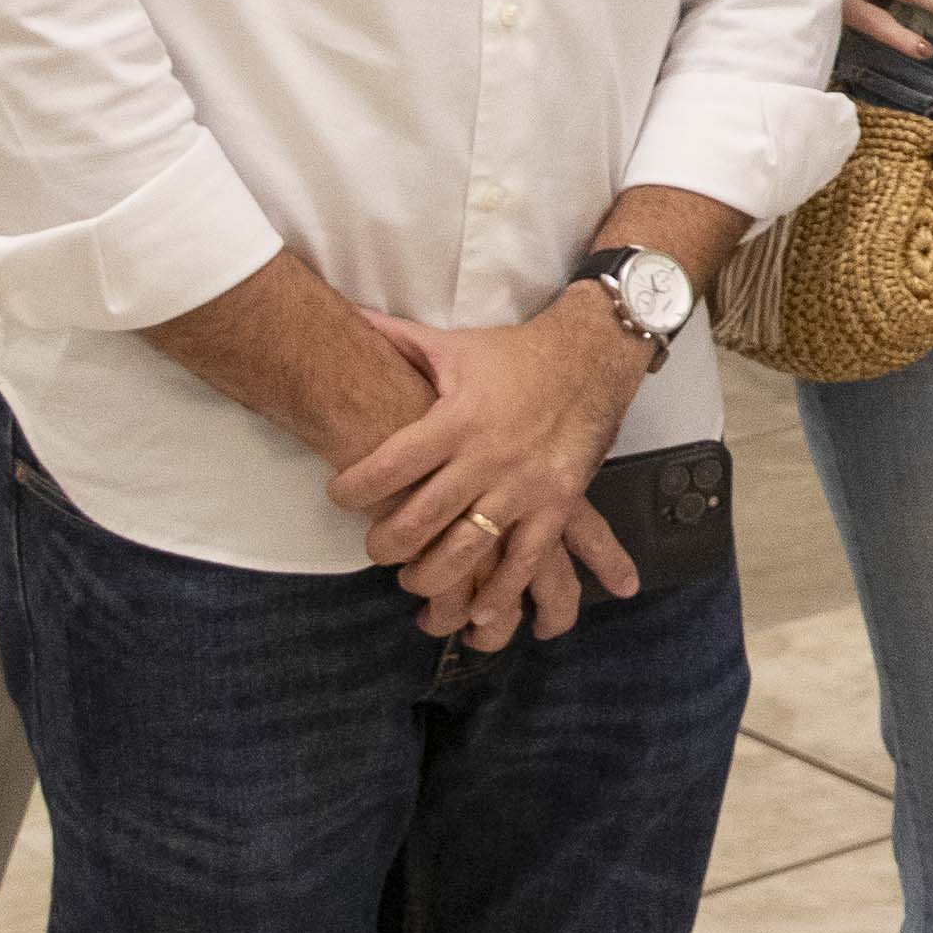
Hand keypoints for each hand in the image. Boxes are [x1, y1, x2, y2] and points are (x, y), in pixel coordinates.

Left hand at [329, 298, 646, 647]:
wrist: (592, 356)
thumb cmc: (515, 355)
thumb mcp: (453, 345)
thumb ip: (396, 340)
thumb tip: (344, 316)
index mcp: (456, 418)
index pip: (389, 465)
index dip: (354, 488)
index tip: (339, 495)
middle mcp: (487, 458)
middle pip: (418, 521)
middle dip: (385, 545)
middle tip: (375, 548)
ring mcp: (523, 487)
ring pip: (465, 552)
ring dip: (430, 578)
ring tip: (414, 582)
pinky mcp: (556, 505)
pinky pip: (524, 563)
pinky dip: (499, 596)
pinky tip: (477, 616)